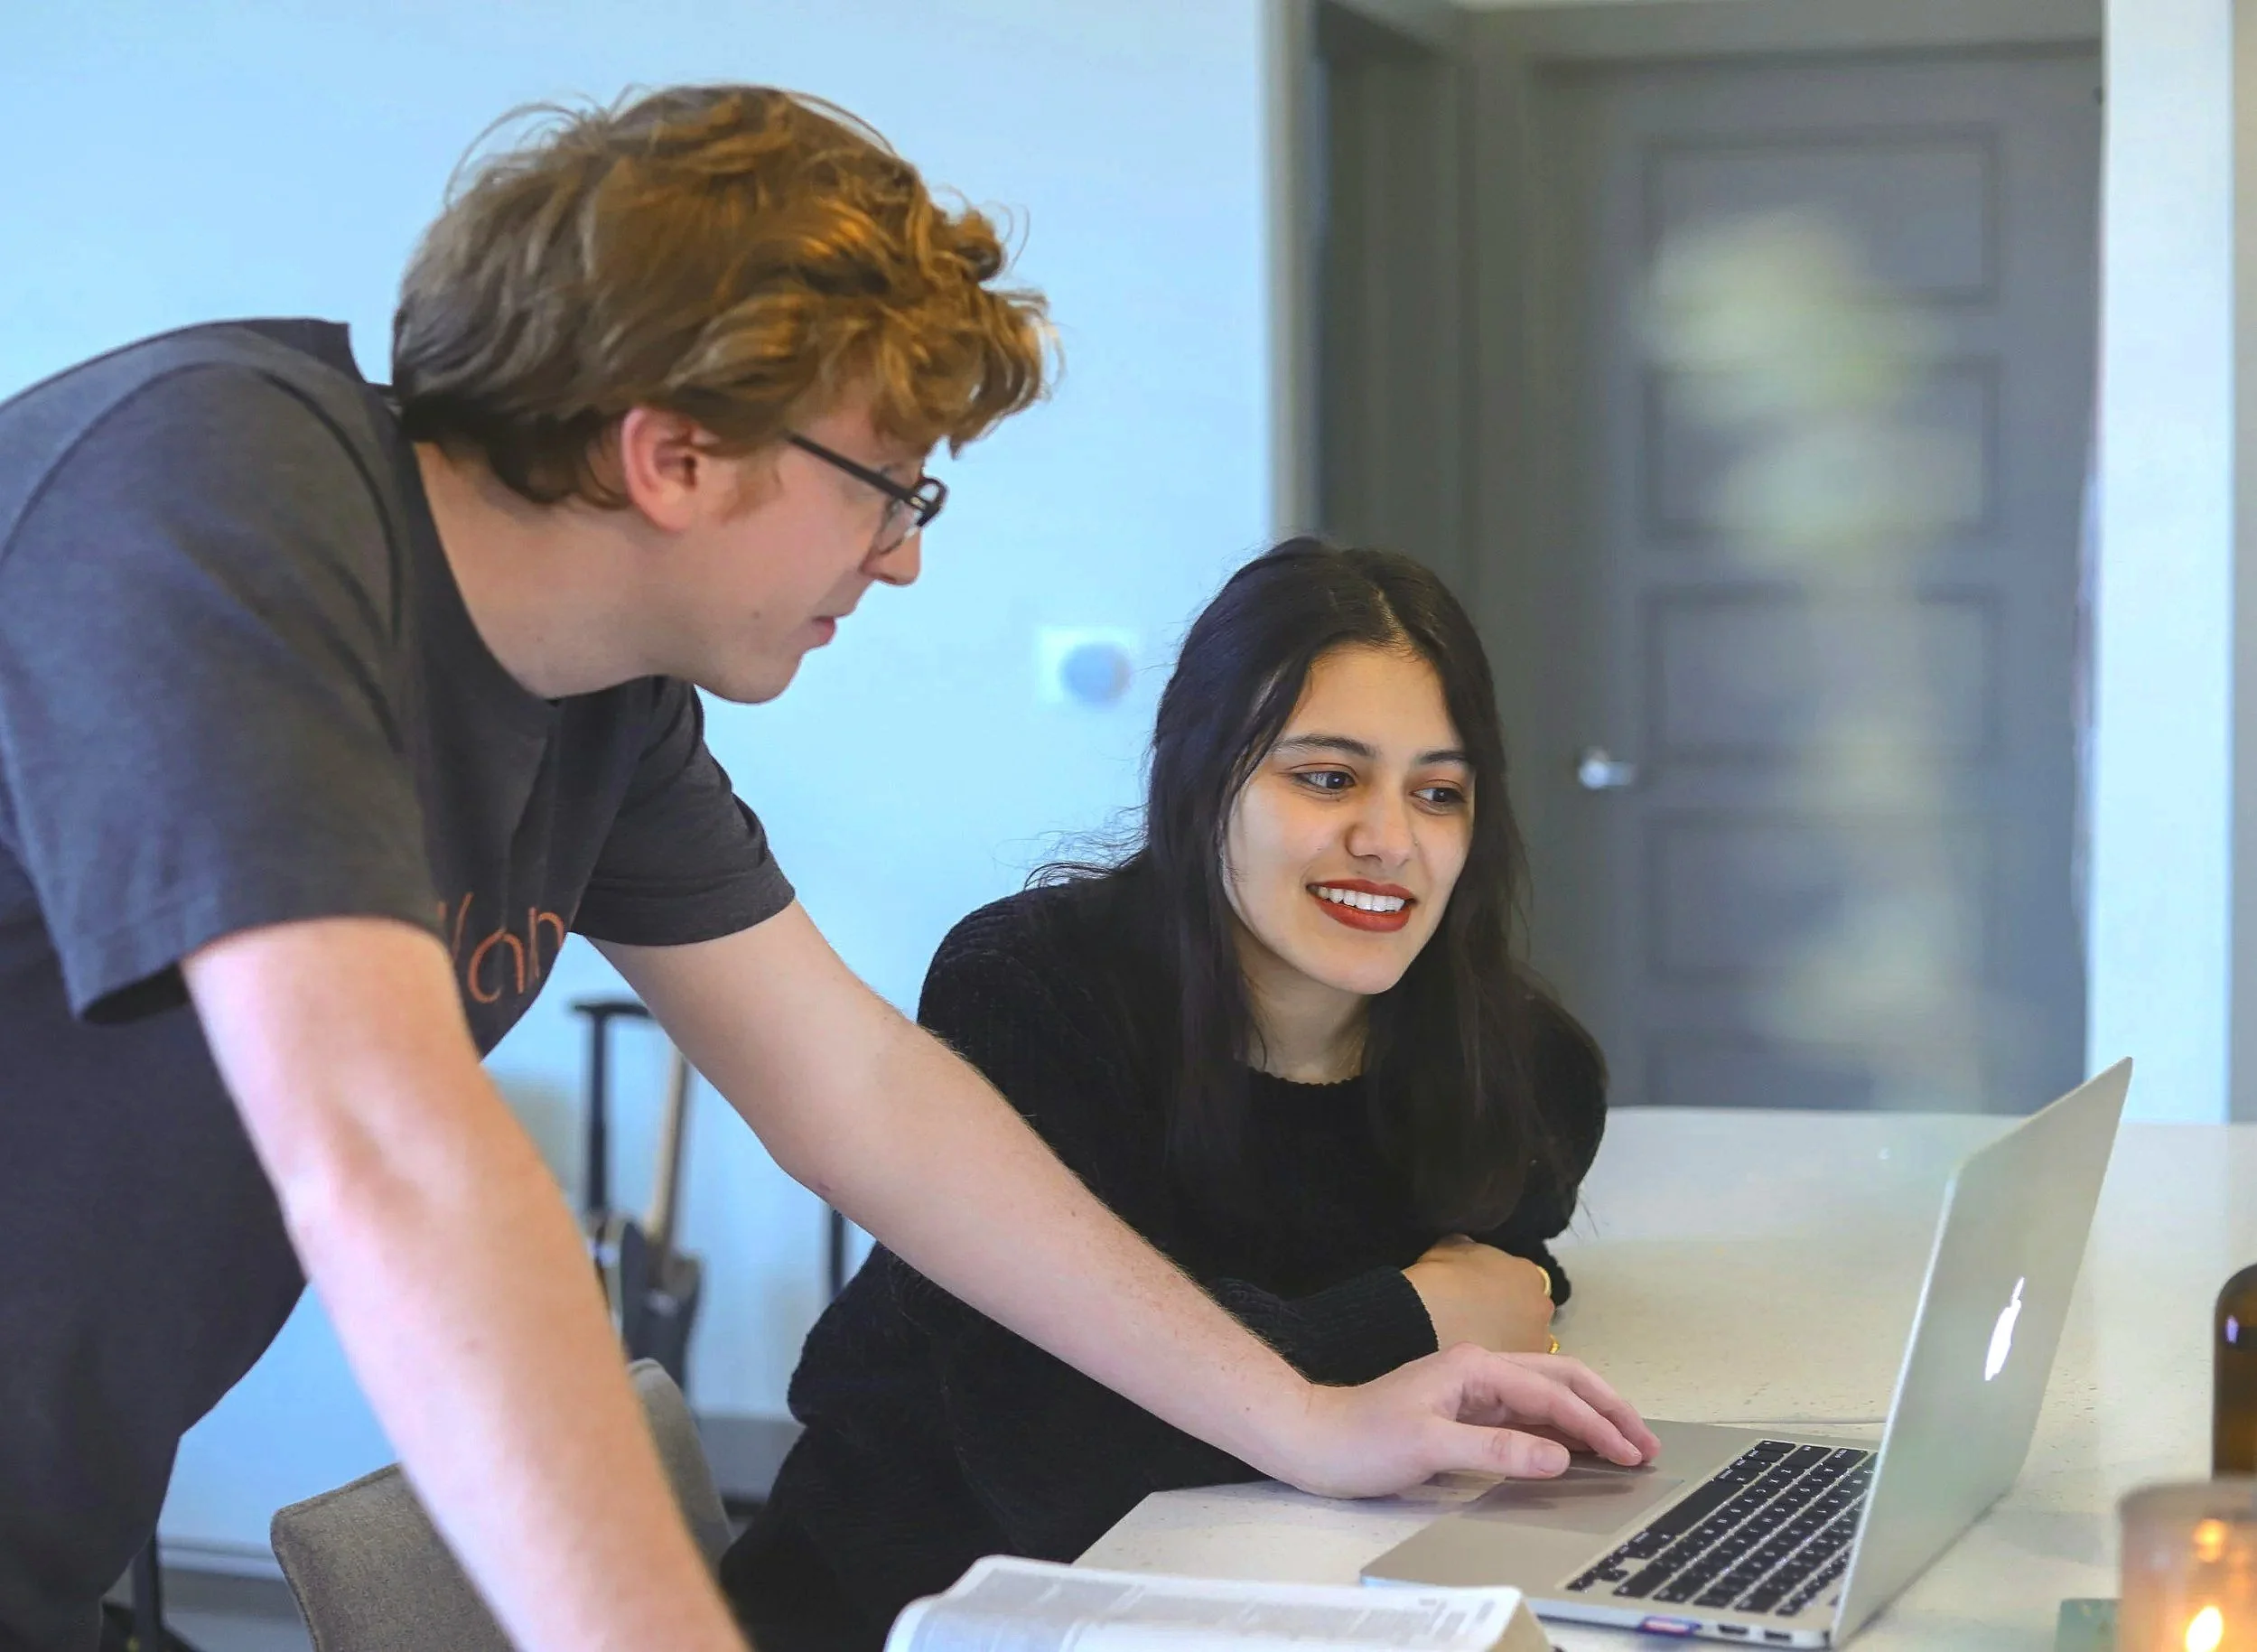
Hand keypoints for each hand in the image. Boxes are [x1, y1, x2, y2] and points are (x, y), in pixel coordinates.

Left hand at [1272, 1344, 1663, 1496]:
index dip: (1596, 1425)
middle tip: (1646, 1443)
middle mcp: (1480, 1370)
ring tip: (1628, 1446)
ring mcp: (1474, 1390)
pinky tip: (1578, 1450)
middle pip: (1561, 1379)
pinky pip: (1528, 1416)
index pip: (1552, 1393)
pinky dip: (1561, 1431)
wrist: (1313, 1439)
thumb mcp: (1428, 1448)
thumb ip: (1496, 1450)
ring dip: (1589, 1418)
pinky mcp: (1467, 1412)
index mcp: (1475, 1368)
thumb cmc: (1360, 1439)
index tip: (1631, 1453)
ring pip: (1549, 1395)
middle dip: (1608, 1408)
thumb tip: (1559, 1456)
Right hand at [1404, 1235, 1555, 1353]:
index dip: (1502, 1286)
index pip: (1524, 1278)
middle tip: (1480, 1321)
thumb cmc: (1438, 1280)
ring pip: (1526, 1341)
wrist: (1423, 1324)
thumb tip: (1472, 1255)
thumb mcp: (1451, 1246)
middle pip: (1530, 1311)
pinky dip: (1499, 1364)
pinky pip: (1513, 1367)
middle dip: (1513, 1315)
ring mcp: (1536, 1344)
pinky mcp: (1519, 1374)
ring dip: (1509, 1342)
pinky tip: (1475, 1367)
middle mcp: (1541, 1308)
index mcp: (1528, 1273)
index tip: (1482, 1294)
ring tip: (1476, 1345)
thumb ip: (1473, 1250)